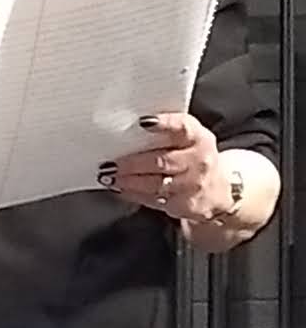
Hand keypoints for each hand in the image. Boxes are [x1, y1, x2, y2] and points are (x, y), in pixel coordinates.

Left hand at [100, 114, 226, 225]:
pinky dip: (133, 194)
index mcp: (199, 138)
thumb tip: (131, 133)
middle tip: (110, 164)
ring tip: (110, 178)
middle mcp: (197, 160)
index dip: (164, 124)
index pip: (182, 128)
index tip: (144, 122)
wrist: (218, 193)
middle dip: (132, 163)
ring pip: (154, 183)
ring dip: (128, 181)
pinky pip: (152, 199)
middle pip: (161, 161)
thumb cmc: (195, 161)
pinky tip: (121, 190)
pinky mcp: (182, 205)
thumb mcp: (191, 141)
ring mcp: (190, 184)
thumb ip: (168, 136)